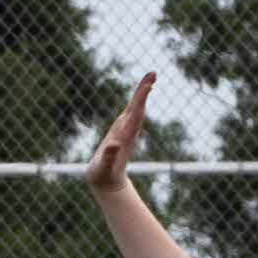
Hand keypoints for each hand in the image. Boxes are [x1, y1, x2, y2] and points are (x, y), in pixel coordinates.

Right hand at [90, 71, 154, 191]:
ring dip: (143, 93)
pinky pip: (131, 113)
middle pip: (139, 107)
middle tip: (154, 73)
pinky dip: (137, 102)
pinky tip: (140, 96)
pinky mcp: (122, 133)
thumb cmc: (103, 175)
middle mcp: (128, 131)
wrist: (109, 184)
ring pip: (137, 108)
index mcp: (125, 135)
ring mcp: (126, 131)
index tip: (150, 85)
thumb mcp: (103, 167)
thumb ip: (109, 157)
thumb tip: (114, 145)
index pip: (135, 113)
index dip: (141, 98)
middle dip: (145, 90)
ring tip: (151, 79)